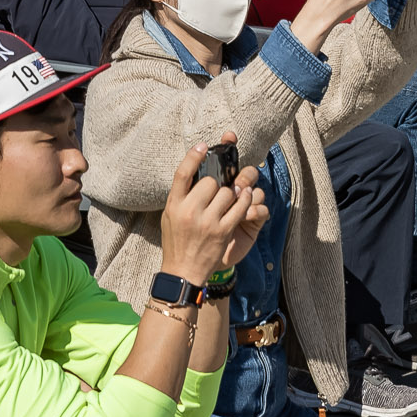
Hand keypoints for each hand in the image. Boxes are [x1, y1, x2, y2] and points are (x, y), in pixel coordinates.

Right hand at [156, 140, 266, 285]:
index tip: (203, 145)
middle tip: (219, 187)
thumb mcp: (170, 216)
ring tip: (233, 195)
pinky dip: (245, 200)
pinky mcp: (223, 231)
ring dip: (232, 192)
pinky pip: (239, 207)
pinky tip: (245, 197)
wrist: (183, 271)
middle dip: (217, 183)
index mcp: (174, 205)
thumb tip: (196, 173)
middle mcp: (189, 211)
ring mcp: (207, 222)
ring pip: (227, 193)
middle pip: (209, 181)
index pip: (182, 173)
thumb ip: (181, 196)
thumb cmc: (176, 241)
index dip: (193, 156)